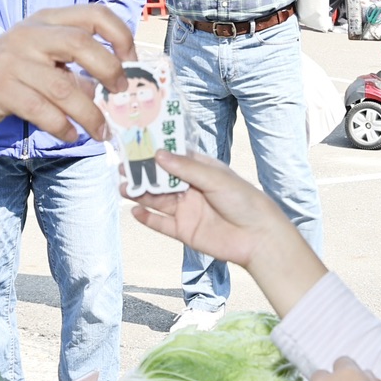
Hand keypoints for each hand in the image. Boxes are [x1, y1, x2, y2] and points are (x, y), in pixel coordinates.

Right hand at [0, 4, 133, 141]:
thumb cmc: (17, 64)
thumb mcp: (46, 51)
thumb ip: (78, 62)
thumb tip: (117, 85)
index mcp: (49, 19)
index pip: (94, 14)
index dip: (120, 35)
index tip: (132, 60)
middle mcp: (31, 35)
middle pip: (80, 44)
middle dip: (109, 70)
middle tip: (120, 92)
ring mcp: (14, 61)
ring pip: (63, 88)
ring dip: (90, 114)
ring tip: (101, 131)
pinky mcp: (1, 89)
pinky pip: (41, 111)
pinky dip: (62, 127)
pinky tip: (71, 134)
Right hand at [127, 151, 327, 311]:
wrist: (258, 237)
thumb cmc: (244, 200)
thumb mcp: (215, 179)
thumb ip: (186, 168)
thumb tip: (159, 155)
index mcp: (201, 170)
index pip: (174, 157)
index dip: (155, 151)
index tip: (135, 143)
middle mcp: (191, 188)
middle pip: (161, 179)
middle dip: (142, 173)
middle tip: (121, 167)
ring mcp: (187, 210)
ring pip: (157, 200)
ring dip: (140, 194)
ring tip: (122, 187)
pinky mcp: (184, 231)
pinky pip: (161, 224)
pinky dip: (147, 218)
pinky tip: (134, 211)